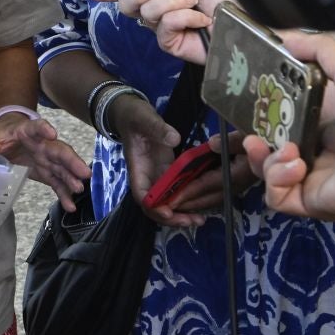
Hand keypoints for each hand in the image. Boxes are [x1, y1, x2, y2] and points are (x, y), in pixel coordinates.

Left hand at [0, 113, 88, 210]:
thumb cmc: (2, 136)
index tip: (53, 134)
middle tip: (83, 172)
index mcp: (26, 132)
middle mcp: (42, 144)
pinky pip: (58, 182)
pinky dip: (64, 193)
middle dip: (71, 161)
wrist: (10, 137)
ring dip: (71, 178)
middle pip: (58, 150)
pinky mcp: (47, 171)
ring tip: (79, 189)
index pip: (36, 128)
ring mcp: (47, 159)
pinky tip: (71, 205)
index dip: (44, 129)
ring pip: (62, 167)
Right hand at [90, 0, 230, 63]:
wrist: (242, 20)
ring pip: (147, 12)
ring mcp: (163, 28)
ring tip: (195, 5)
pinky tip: (199, 20)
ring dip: (175, 4)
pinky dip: (183, 18)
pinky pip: (163, 26)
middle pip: (128, 3)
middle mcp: (159, 9)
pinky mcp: (170, 43)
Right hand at [115, 93, 251, 227]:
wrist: (133, 113)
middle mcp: (147, 177)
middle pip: (155, 206)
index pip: (142, 195)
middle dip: (172, 218)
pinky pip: (177, 191)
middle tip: (193, 221)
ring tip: (200, 219)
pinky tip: (202, 204)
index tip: (169, 212)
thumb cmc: (135, 116)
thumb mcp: (144, 118)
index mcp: (138, 168)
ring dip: (181, 213)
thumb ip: (157, 128)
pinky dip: (187, 200)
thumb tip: (173, 139)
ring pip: (167, 202)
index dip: (154, 207)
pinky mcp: (168, 171)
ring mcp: (158, 175)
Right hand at [241, 31, 334, 221]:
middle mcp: (315, 153)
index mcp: (322, 124)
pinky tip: (295, 164)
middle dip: (254, 140)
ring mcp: (311, 180)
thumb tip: (280, 36)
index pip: (280, 121)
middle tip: (249, 131)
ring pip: (268, 174)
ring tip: (278, 147)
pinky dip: (277, 180)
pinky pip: (278, 197)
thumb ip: (316, 48)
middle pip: (269, 149)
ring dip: (263, 160)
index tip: (246, 104)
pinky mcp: (311, 202)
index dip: (261, 114)